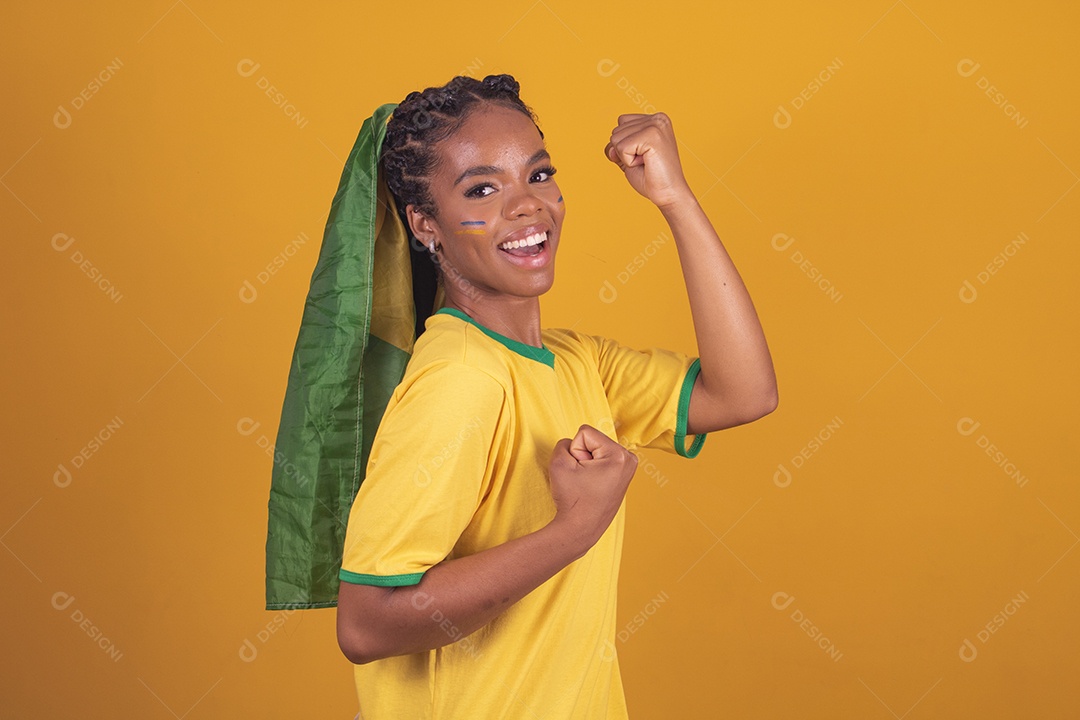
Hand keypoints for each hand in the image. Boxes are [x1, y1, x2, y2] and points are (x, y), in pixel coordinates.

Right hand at [547, 424, 638, 552]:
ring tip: (588, 483)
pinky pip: (601, 459)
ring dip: (587, 463)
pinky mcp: (624, 475)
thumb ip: (563, 443)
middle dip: (582, 456)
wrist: (580, 529)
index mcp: (619, 455)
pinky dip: (594, 469)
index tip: (579, 473)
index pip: (584, 432)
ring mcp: (629, 468)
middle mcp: (629, 459)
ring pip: (596, 449)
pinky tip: (593, 485)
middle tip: (583, 480)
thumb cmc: (572, 499)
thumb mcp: (559, 462)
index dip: (575, 451)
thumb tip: (574, 444)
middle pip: (593, 439)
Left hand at [604, 112, 693, 209]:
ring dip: (627, 157)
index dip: (625, 144)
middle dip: (625, 151)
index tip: (644, 156)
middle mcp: (657, 118)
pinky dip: (628, 161)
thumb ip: (617, 147)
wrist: (668, 194)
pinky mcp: (653, 135)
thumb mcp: (629, 157)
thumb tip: (610, 148)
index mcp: (655, 119)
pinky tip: (646, 164)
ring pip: (616, 139)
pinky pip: (622, 148)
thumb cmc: (652, 178)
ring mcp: (656, 125)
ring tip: (646, 162)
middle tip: (646, 161)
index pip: (621, 122)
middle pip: (616, 131)